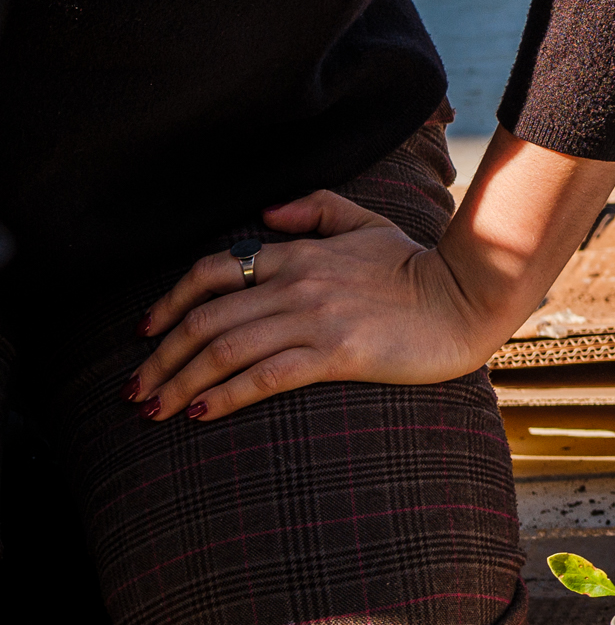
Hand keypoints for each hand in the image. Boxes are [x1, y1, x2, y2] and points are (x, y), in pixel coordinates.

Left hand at [132, 194, 519, 420]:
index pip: (211, 273)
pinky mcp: (337, 353)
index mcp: (299, 253)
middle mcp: (297, 283)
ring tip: (154, 412)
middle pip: (205, 321)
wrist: (468, 297)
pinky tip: (201, 414)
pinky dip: (225, 396)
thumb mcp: (367, 223)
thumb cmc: (418, 266)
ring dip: (180, 384)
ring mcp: (315, 318)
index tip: (144, 335)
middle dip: (159, 359)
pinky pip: (265, 376)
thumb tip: (264, 211)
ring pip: (225, 351)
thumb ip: (316, 210)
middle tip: (134, 391)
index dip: (167, 304)